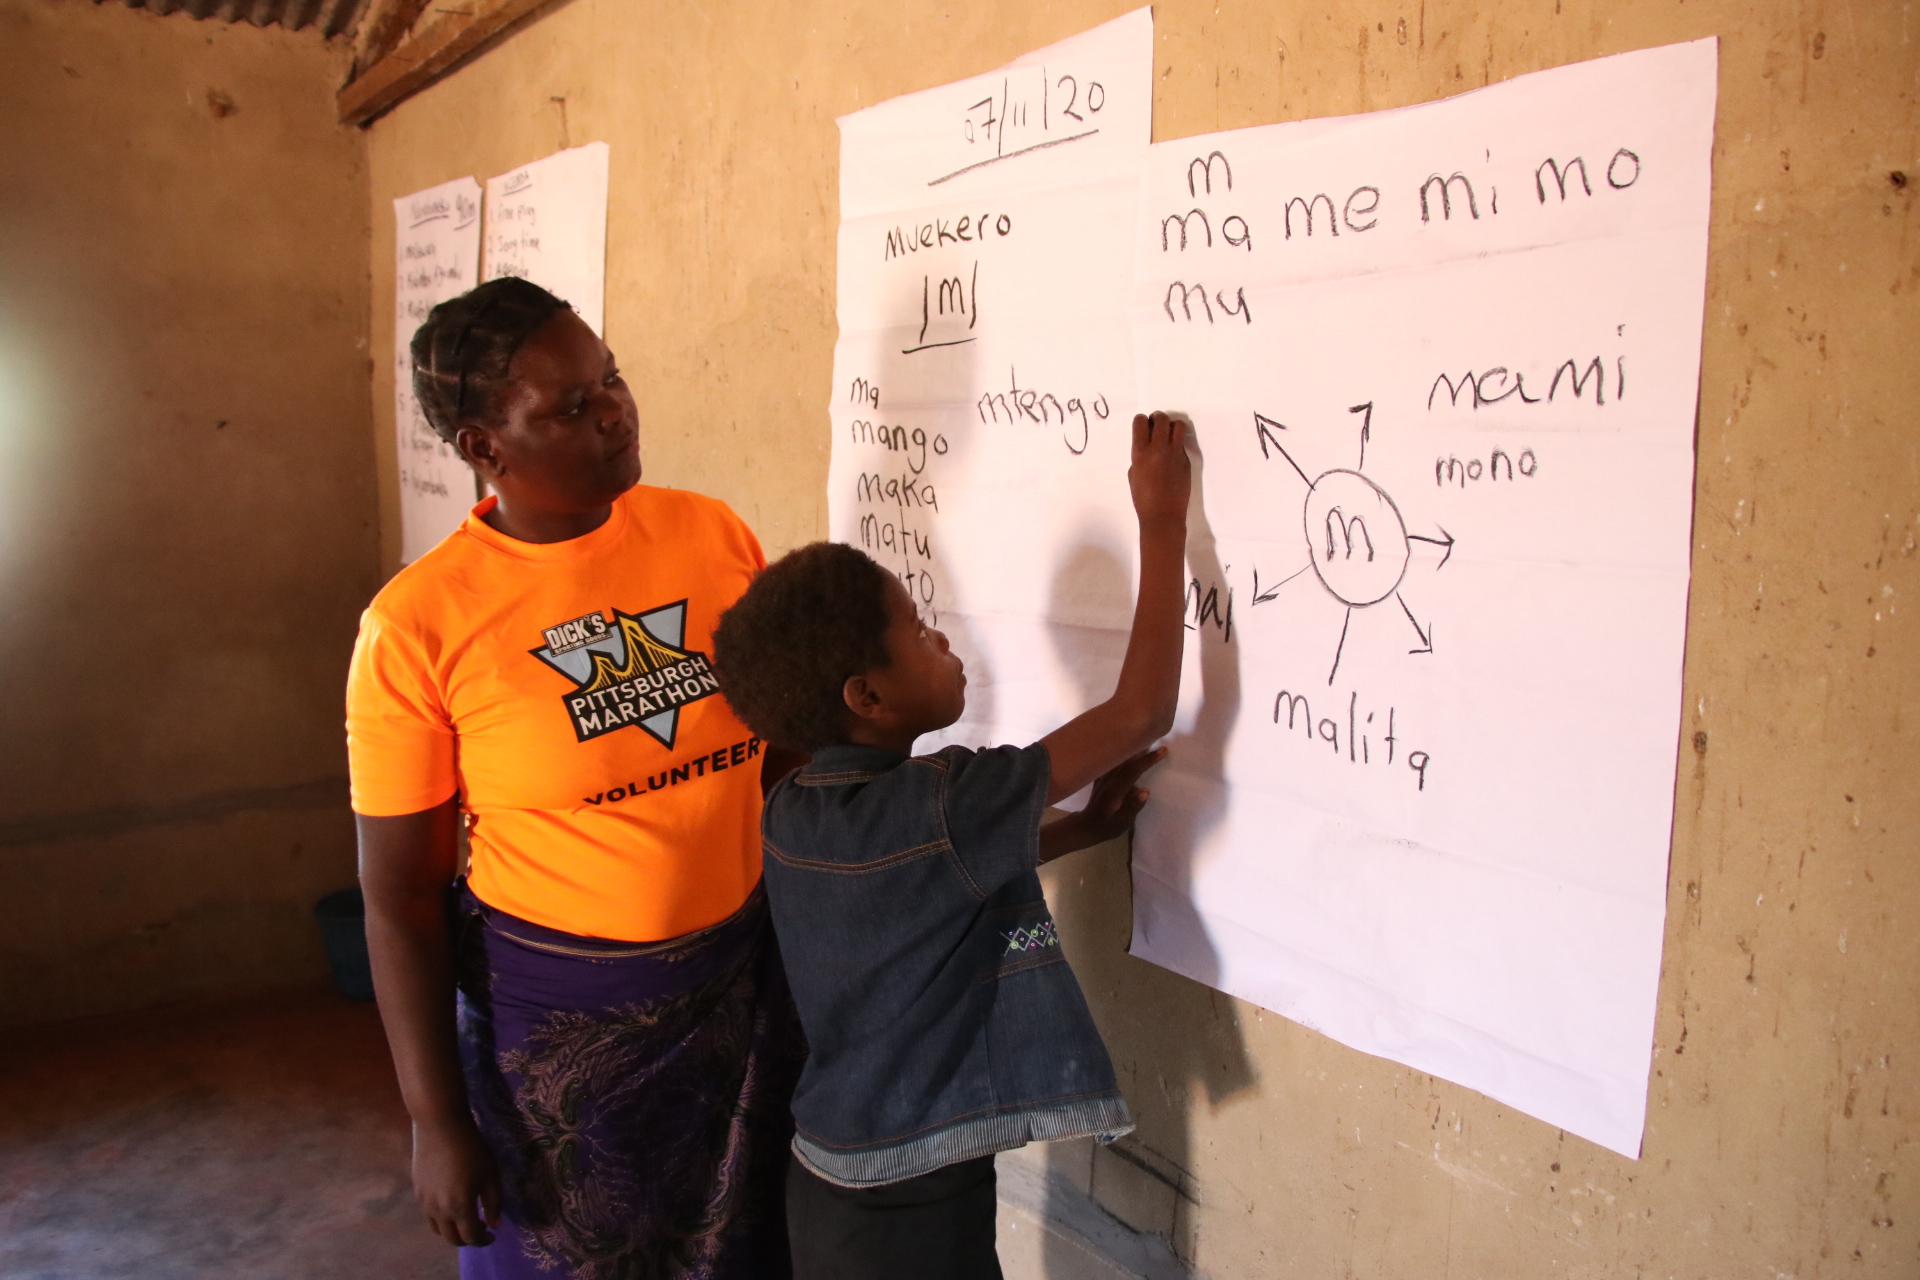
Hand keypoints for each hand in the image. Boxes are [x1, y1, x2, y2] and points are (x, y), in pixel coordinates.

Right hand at [412, 1115, 501, 1246]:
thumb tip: (494, 1225)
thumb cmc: (471, 1148)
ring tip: (465, 1219)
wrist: (440, 1125)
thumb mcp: (491, 1175)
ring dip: (452, 1230)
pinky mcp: (417, 1190)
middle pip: (451, 1238)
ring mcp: (424, 1202)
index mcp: (459, 1207)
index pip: (470, 1237)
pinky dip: (441, 1217)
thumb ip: (494, 1203)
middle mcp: (438, 1210)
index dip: (482, 1240)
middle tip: (479, 1230)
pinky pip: (429, 1213)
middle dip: (467, 1239)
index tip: (492, 1235)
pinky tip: (451, 1204)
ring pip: (437, 1228)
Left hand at [1039, 746, 1166, 861]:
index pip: (1134, 769)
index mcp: (1116, 789)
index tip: (1163, 750)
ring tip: (1144, 739)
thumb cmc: (1106, 826)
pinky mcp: (1099, 777)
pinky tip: (1124, 748)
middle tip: (1156, 736)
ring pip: (1118, 757)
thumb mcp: (1122, 822)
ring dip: (1131, 748)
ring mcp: (1103, 776)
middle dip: (1142, 748)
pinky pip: (1110, 760)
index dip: (1149, 759)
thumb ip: (1133, 807)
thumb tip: (1146, 791)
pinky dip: (1119, 752)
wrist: (1085, 826)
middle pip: (1126, 758)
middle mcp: (1108, 779)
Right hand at [1128, 411, 1191, 528]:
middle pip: (1161, 418)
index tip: (1143, 426)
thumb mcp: (1133, 474)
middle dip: (1157, 418)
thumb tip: (1148, 445)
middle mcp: (1159, 448)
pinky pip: (1181, 443)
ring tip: (1167, 435)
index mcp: (1140, 452)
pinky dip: (1176, 443)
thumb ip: (1139, 456)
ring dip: (1171, 426)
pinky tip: (1172, 455)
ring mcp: (1175, 453)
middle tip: (1156, 426)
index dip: (1141, 421)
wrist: (1163, 515)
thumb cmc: (1142, 498)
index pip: (1140, 421)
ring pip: (1178, 425)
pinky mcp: (1186, 460)